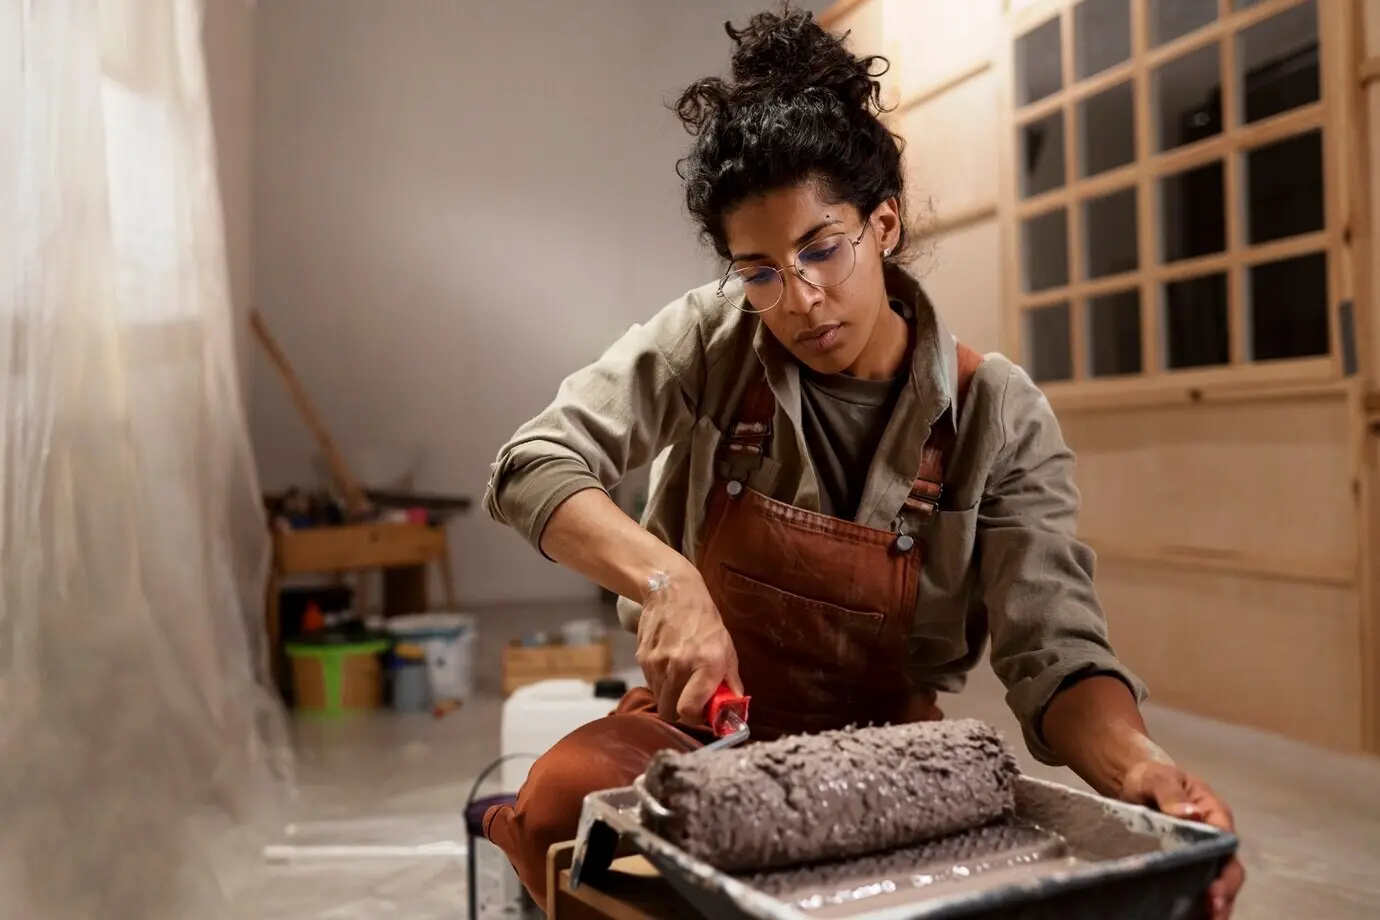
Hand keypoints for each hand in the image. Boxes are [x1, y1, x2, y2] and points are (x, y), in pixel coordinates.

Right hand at [635, 563, 741, 724]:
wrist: (673, 593)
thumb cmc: (705, 622)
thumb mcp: (727, 649)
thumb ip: (730, 682)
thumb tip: (734, 709)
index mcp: (706, 665)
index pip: (689, 711)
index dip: (693, 718)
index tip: (700, 712)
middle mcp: (679, 666)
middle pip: (670, 711)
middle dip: (679, 710)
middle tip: (688, 698)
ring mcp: (657, 662)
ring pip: (659, 698)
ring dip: (669, 694)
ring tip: (679, 676)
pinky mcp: (642, 658)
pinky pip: (649, 682)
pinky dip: (659, 681)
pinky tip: (668, 664)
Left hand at [1121, 761, 1244, 918]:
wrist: (1134, 782)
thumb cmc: (1151, 777)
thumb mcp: (1158, 778)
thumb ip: (1171, 792)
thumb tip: (1190, 812)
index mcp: (1214, 814)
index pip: (1226, 845)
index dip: (1224, 871)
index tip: (1214, 890)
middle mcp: (1213, 837)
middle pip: (1227, 870)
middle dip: (1224, 894)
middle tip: (1213, 914)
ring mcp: (1201, 852)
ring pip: (1215, 882)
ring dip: (1214, 904)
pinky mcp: (1184, 863)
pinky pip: (1195, 885)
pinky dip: (1194, 903)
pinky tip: (1185, 916)